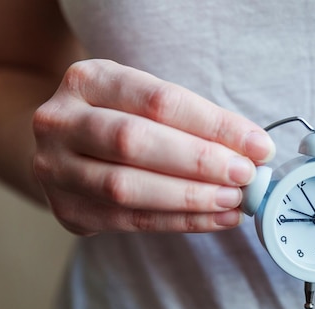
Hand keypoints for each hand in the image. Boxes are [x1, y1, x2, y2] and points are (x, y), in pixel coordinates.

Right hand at [32, 59, 274, 234]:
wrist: (63, 148)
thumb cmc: (118, 120)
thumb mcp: (142, 103)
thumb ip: (190, 123)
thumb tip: (252, 151)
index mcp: (88, 80)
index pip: (159, 100)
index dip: (213, 124)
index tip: (258, 144)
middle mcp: (61, 122)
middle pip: (135, 142)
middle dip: (199, 161)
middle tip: (244, 175)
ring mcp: (56, 169)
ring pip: (127, 188)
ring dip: (190, 197)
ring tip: (233, 201)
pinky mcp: (68, 210)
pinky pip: (130, 221)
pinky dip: (179, 222)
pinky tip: (214, 219)